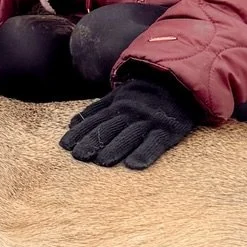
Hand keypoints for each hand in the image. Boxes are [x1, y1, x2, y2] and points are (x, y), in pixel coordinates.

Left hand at [60, 71, 198, 168]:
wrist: (182, 81)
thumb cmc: (146, 93)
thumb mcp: (120, 95)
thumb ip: (97, 108)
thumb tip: (72, 123)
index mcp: (118, 104)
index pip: (95, 120)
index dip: (80, 133)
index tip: (65, 145)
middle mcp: (132, 112)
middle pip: (109, 128)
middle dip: (93, 142)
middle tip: (79, 156)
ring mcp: (150, 120)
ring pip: (129, 135)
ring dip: (115, 148)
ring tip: (101, 162)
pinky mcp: (168, 129)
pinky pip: (155, 143)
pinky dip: (145, 153)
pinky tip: (134, 165)